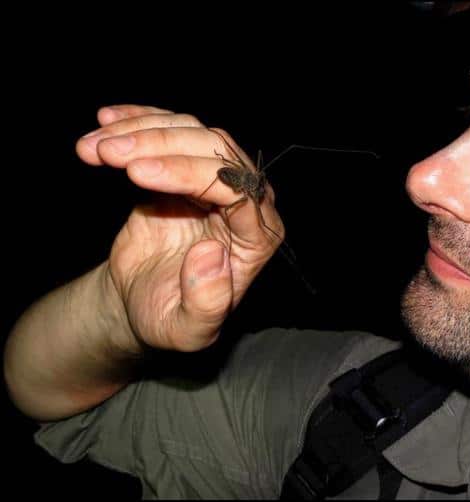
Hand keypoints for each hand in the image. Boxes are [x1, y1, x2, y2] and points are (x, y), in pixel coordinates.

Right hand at [77, 105, 283, 351]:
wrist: (140, 301)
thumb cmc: (170, 317)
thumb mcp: (188, 330)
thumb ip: (207, 303)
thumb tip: (214, 254)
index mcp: (257, 237)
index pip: (238, 190)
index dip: (189, 174)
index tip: (138, 175)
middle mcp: (245, 201)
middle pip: (215, 152)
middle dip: (160, 145)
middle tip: (108, 153)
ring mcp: (216, 178)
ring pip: (190, 132)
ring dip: (140, 131)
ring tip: (93, 147)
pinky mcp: (185, 165)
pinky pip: (169, 130)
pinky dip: (138, 121)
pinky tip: (106, 121)